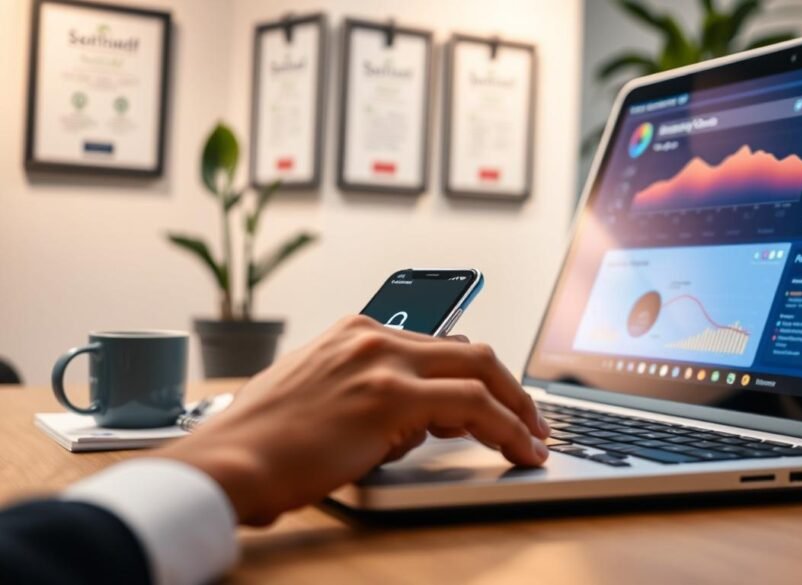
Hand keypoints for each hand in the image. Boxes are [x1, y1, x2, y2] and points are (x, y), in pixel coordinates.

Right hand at [155, 315, 549, 524]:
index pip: (439, 344)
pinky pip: (475, 407)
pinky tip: (522, 449)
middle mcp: (372, 337)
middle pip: (470, 352)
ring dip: (518, 409)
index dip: (478, 374)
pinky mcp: (391, 397)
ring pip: (481, 373)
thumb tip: (417, 421)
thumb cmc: (264, 442)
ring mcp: (383, 363)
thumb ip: (367, 392)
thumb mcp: (317, 396)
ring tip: (534, 439)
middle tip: (531, 419)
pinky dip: (508, 428)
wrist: (229, 462)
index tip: (499, 397)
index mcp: (354, 332)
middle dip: (511, 388)